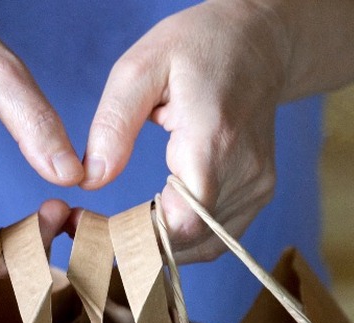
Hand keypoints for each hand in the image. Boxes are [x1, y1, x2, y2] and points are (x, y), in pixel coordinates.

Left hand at [81, 0, 288, 263]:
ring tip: (118, 228)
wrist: (259, 44)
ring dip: (159, 247)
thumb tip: (92, 180)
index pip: (179, 221)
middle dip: (136, 244)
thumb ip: (114, 125)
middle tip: (94, 231)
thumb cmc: (196, 47)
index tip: (95, 227)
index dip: (134, 236)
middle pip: (188, 240)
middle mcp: (243, 170)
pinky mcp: (260, 192)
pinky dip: (184, 240)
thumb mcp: (140, 68)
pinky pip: (219, 237)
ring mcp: (257, 185)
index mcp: (211, 138)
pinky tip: (154, 222)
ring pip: (204, 246)